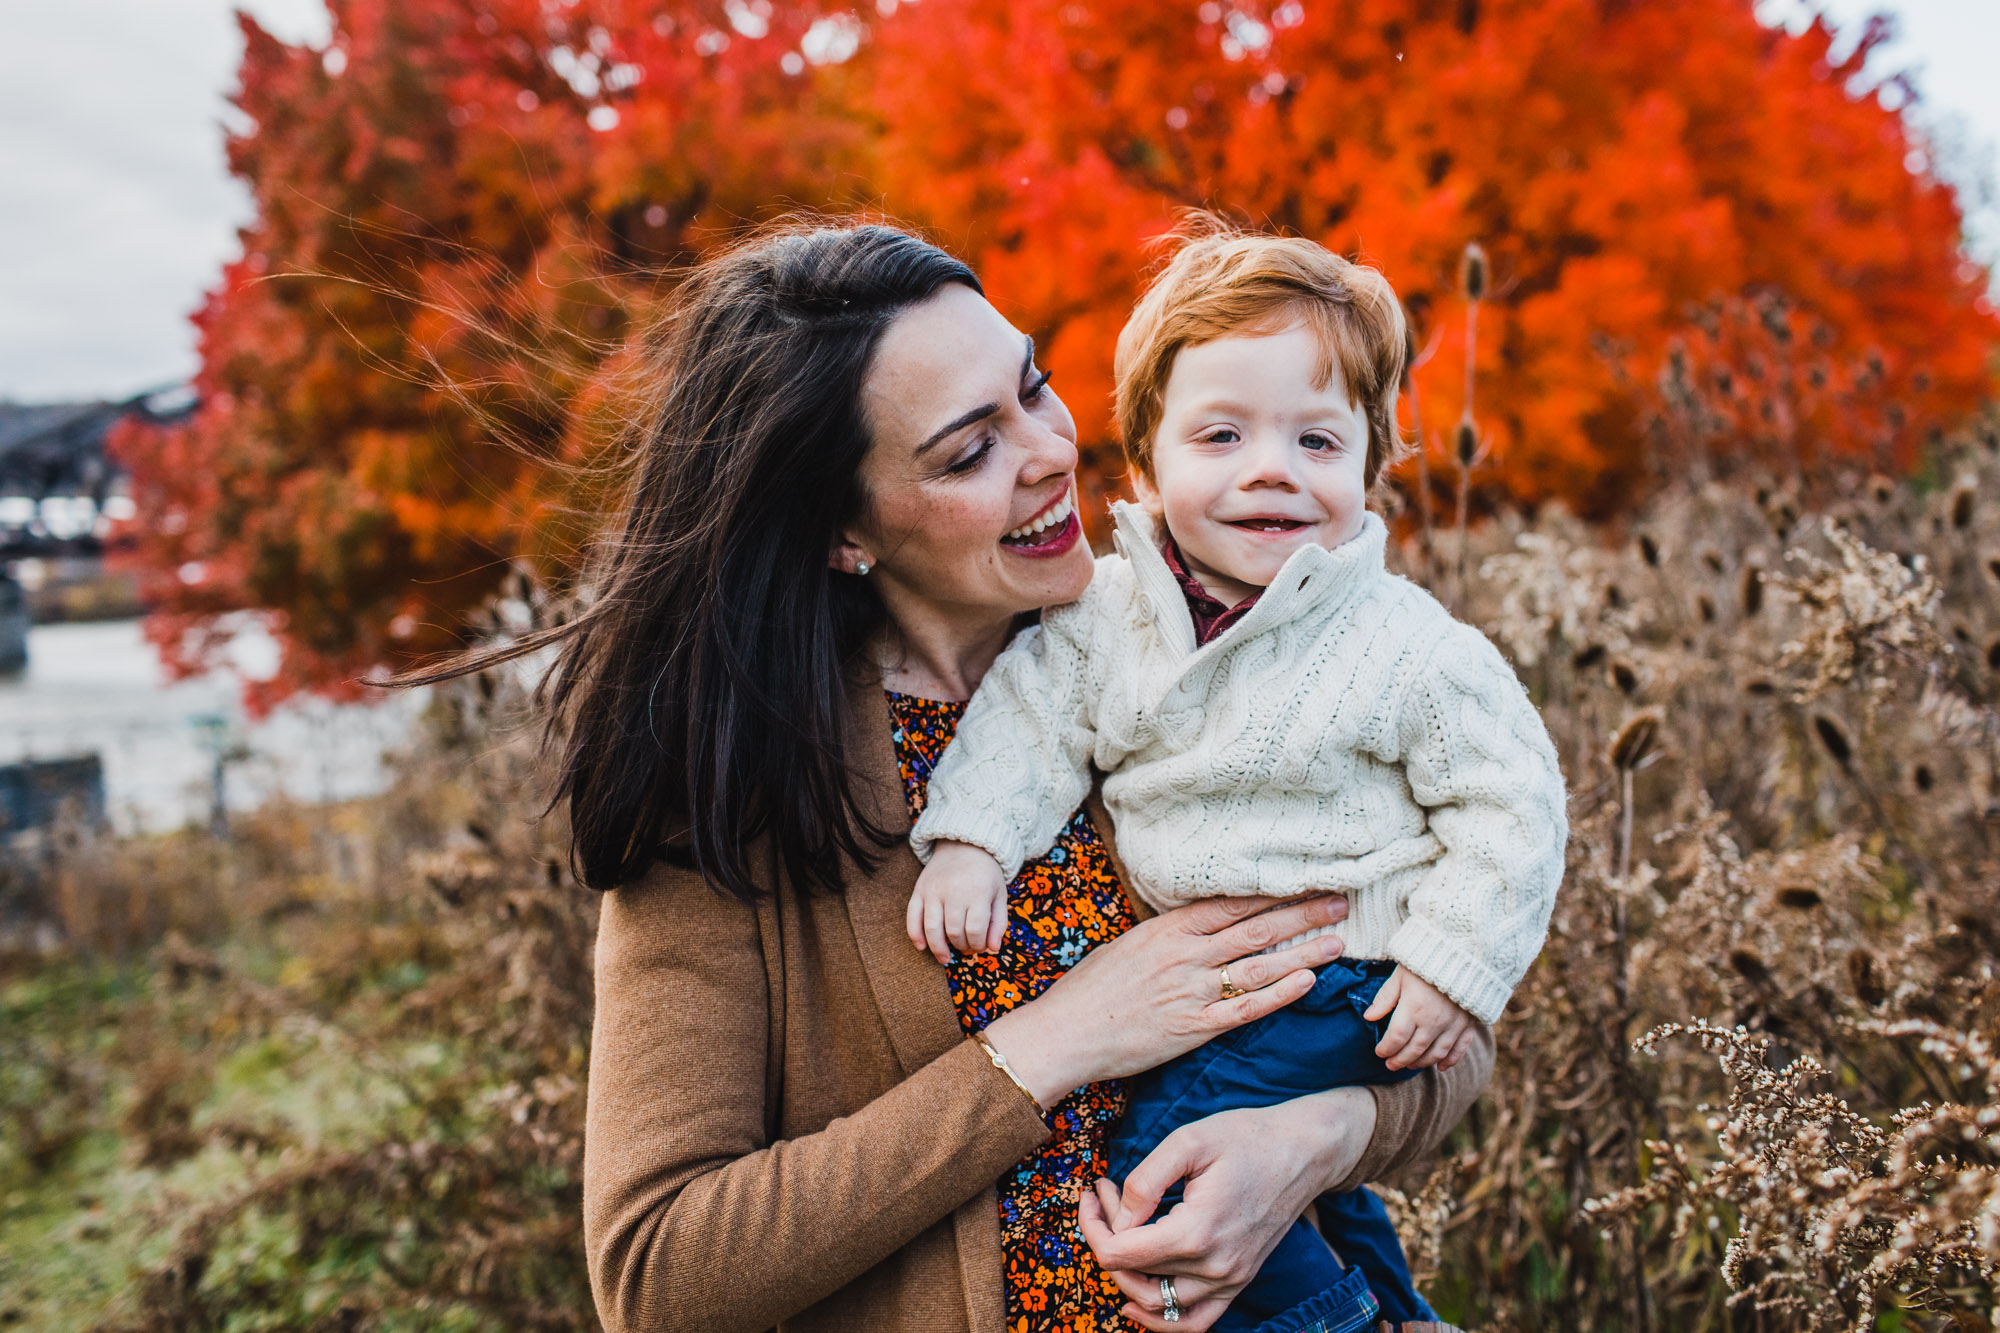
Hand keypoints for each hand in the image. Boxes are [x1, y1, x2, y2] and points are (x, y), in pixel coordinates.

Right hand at [905, 840, 1008, 963]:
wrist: (964, 845)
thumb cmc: (985, 874)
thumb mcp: (999, 894)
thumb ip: (998, 922)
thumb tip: (993, 949)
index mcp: (977, 892)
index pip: (975, 930)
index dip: (978, 944)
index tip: (981, 946)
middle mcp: (953, 891)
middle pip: (954, 932)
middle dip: (961, 946)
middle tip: (966, 948)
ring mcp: (933, 891)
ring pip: (932, 928)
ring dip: (938, 949)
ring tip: (946, 958)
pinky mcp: (919, 890)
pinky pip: (912, 917)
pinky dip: (915, 935)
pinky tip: (922, 947)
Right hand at [979, 894, 1350, 1107]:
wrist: (1067, 1033)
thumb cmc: (1091, 990)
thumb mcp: (1128, 947)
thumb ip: (1168, 937)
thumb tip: (1200, 926)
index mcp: (1167, 930)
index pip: (1232, 904)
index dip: (1273, 892)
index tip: (1305, 881)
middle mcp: (1185, 956)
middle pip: (1255, 929)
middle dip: (1301, 914)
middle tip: (1340, 903)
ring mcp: (1191, 992)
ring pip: (1258, 966)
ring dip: (1301, 952)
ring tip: (1336, 942)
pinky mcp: (1194, 1028)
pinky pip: (1245, 1009)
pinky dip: (1279, 995)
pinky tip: (1306, 982)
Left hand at [1078, 1087, 1377, 1330]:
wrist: (1304, 1151)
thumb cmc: (1247, 1138)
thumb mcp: (1189, 1140)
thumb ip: (1146, 1180)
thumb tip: (1119, 1215)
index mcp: (1196, 1232)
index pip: (1119, 1253)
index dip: (1094, 1224)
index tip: (1096, 1190)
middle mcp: (1214, 1267)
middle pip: (1132, 1274)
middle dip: (1107, 1235)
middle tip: (1108, 1195)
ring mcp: (1230, 1280)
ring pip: (1156, 1304)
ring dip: (1126, 1272)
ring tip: (1119, 1231)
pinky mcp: (1238, 1281)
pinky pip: (1194, 1321)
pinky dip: (1161, 1320)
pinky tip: (1136, 1303)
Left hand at [1362, 966, 1475, 1070]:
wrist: (1465, 952)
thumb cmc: (1427, 961)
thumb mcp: (1400, 975)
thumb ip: (1385, 998)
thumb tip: (1368, 1017)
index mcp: (1414, 1008)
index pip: (1396, 1038)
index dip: (1386, 1049)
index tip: (1379, 1052)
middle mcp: (1434, 1021)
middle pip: (1414, 1050)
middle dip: (1399, 1060)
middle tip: (1390, 1064)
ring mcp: (1453, 1025)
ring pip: (1435, 1054)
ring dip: (1421, 1063)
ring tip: (1409, 1065)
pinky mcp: (1469, 1024)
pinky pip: (1460, 1049)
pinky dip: (1450, 1061)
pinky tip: (1441, 1067)